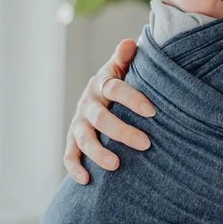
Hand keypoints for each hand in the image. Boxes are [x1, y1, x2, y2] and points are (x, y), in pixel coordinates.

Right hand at [64, 38, 155, 183]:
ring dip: (97, 152)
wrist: (102, 92)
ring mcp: (79, 122)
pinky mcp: (72, 139)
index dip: (133, 99)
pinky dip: (74, 167)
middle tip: (146, 144)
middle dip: (122, 131)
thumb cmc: (122, 80)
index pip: (115, 88)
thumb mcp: (124, 66)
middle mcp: (88, 102)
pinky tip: (86, 180)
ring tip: (116, 165)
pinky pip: (69, 154)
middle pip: (100, 117)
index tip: (153, 112)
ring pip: (83, 138)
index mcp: (102, 83)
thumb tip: (131, 43)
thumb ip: (126, 58)